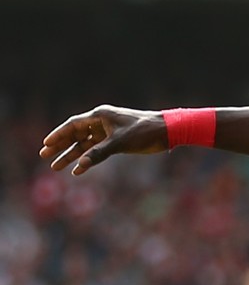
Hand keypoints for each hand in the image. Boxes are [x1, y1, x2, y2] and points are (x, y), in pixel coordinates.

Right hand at [39, 105, 167, 174]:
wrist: (168, 130)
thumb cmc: (145, 131)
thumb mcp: (121, 142)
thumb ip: (100, 153)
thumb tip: (80, 165)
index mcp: (101, 116)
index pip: (73, 125)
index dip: (58, 134)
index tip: (46, 144)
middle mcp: (102, 122)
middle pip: (76, 134)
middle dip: (61, 145)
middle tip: (44, 156)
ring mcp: (109, 132)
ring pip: (86, 144)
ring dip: (72, 154)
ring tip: (56, 167)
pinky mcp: (117, 141)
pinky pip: (98, 150)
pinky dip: (89, 159)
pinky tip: (79, 169)